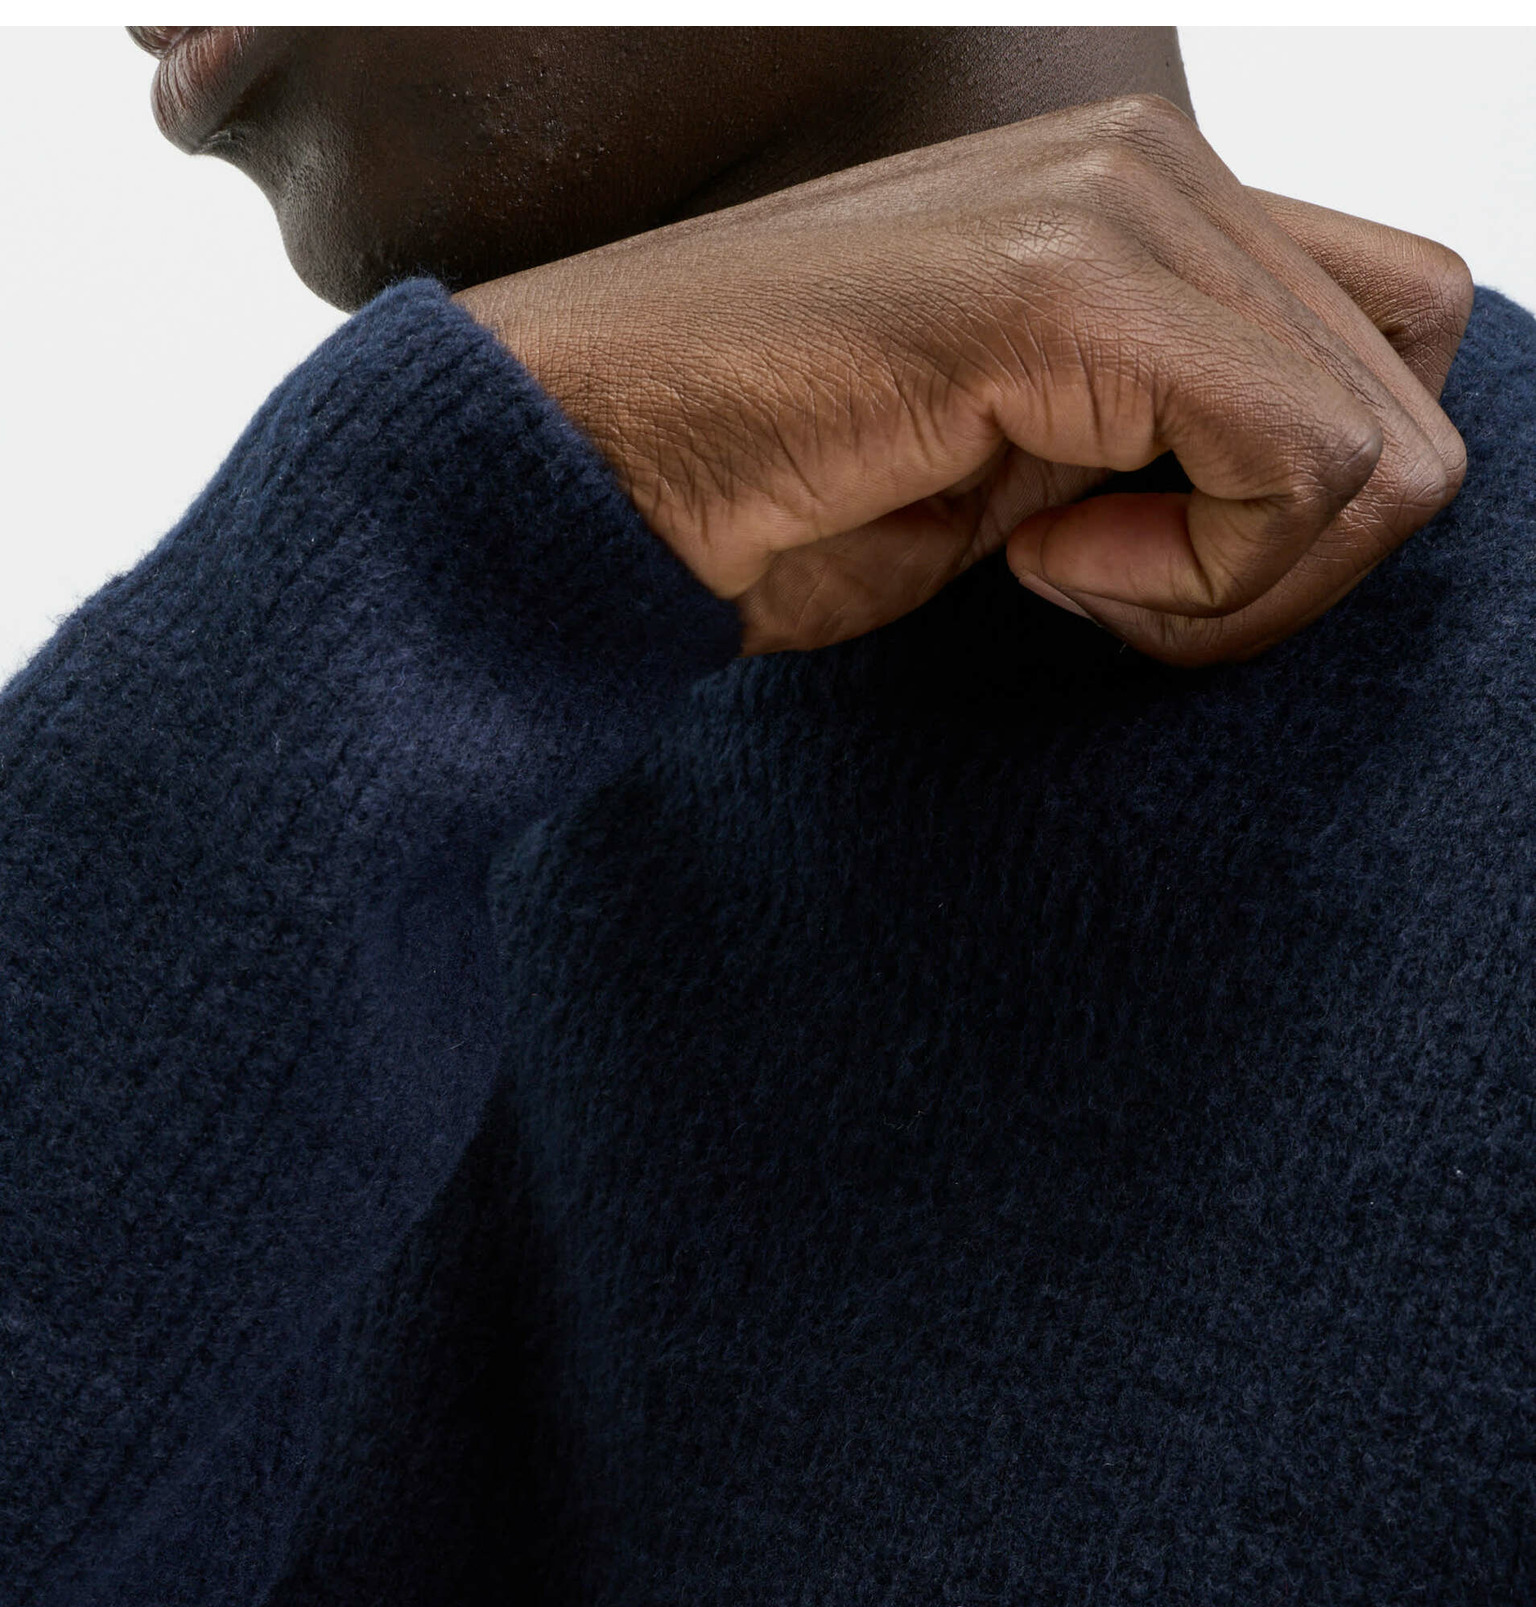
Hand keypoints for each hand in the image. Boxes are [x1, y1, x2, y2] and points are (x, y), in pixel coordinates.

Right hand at [458, 94, 1472, 665]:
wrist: (575, 475)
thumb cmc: (769, 498)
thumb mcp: (1025, 480)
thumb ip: (1172, 449)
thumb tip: (1319, 498)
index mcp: (1148, 203)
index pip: (1397, 340)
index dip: (1312, 508)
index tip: (1142, 569)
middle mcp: (1155, 170)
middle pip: (1416, 397)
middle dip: (1289, 564)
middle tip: (1109, 596)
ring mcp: (1117, 206)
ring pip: (1380, 449)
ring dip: (1241, 581)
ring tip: (1061, 578)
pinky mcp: (1066, 286)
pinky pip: (1293, 468)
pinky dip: (1200, 576)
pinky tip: (1043, 567)